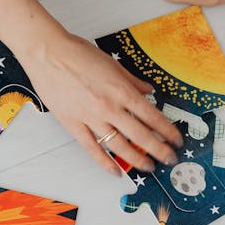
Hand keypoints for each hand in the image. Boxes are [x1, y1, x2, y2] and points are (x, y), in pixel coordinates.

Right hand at [17, 30, 181, 175]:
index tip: (176, 140)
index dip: (168, 131)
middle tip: (169, 159)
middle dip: (159, 150)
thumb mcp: (112, 64)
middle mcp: (109, 107)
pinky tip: (116, 171)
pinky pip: (92, 148)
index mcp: (122, 91)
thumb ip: (132, 81)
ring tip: (148, 167)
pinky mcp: (73, 125)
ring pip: (119, 146)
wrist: (48, 54)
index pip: (153, 116)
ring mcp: (91, 118)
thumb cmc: (77, 54)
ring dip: (136, 159)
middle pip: (140, 135)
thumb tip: (147, 91)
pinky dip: (105, 162)